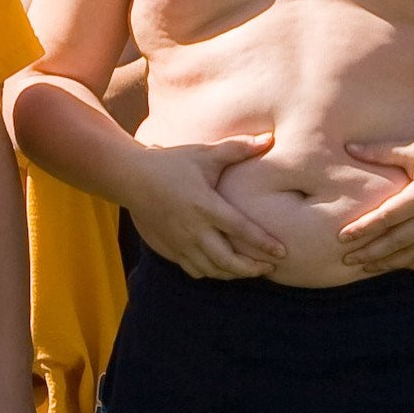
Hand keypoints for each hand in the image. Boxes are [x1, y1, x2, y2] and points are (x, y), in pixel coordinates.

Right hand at [126, 133, 284, 279]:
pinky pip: (194, 270)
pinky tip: (222, 269)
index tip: (282, 252)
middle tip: (271, 268)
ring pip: (212, 270)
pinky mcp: (168, 249)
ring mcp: (179, 242)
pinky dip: (212, 273)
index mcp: (205, 206)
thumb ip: (237, 147)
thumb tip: (269, 138)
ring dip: (234, 274)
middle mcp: (193, 229)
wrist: (130, 177)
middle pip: (227, 260)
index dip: (263, 244)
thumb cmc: (171, 163)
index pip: (241, 230)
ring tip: (252, 271)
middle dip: (252, 268)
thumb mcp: (204, 153)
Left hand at [337, 131, 413, 273]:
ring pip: (412, 255)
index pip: (384, 218)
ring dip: (388, 263)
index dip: (362, 229)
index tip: (341, 237)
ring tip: (366, 267)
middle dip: (369, 253)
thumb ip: (381, 152)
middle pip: (395, 243)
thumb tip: (349, 147)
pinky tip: (402, 265)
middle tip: (346, 260)